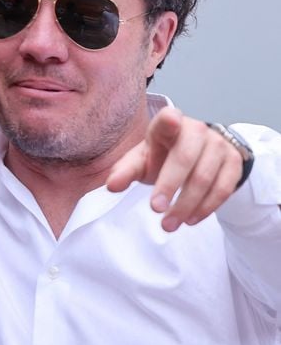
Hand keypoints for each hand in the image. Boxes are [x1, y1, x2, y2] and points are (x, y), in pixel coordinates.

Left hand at [106, 107, 243, 231]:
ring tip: (169, 224)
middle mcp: (196, 130)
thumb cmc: (163, 156)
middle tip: (156, 209)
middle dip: (169, 185)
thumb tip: (111, 186)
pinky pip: (223, 188)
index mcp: (168, 124)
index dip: (170, 121)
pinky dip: (206, 208)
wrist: (198, 155)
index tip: (171, 122)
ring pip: (204, 177)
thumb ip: (125, 171)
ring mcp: (218, 144)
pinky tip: (190, 219)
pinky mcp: (234, 162)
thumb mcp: (141, 161)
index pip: (168, 119)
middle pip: (185, 157)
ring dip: (186, 205)